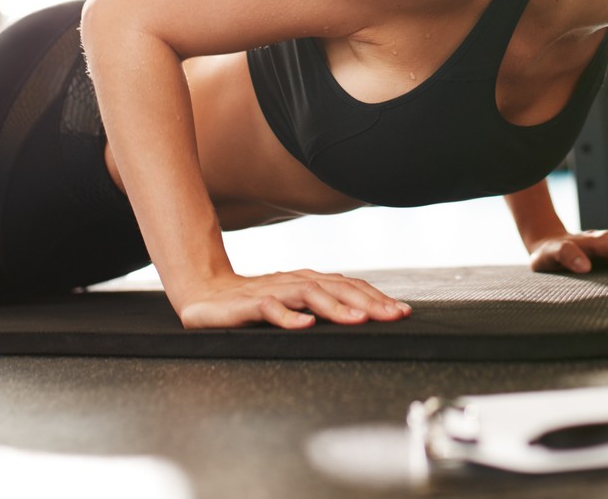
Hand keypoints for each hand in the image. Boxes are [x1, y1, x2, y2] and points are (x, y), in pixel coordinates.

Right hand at [173, 269, 412, 330]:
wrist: (204, 294)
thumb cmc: (253, 302)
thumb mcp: (293, 303)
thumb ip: (322, 306)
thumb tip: (364, 316)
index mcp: (309, 282)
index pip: (349, 286)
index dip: (377, 297)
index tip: (403, 312)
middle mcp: (295, 281)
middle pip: (336, 287)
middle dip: (368, 301)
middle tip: (393, 316)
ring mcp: (272, 291)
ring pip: (309, 294)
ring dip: (336, 307)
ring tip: (358, 320)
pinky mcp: (247, 304)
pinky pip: (269, 308)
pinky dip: (288, 316)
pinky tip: (305, 325)